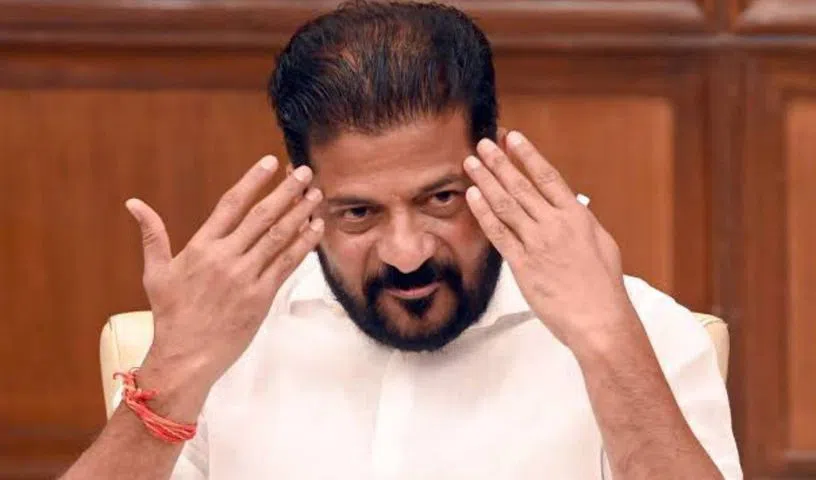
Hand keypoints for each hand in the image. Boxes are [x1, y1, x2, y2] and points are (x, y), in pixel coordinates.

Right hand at [125, 155, 323, 395]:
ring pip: (279, 237)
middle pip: (262, 215)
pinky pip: (287, 264)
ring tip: (315, 195)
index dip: (253, 180)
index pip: (231, 204)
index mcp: (201, 247)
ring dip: (300, 213)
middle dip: (286, 191)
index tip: (270, 163)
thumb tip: (134, 203)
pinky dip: (304, 244)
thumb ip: (152, 235)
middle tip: (305, 171)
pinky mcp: (262, 297)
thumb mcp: (156, 273)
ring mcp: (246, 277)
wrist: (186, 357)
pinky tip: (315, 228)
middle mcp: (226, 258)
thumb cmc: (170, 315)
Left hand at [463, 131, 635, 353]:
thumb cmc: (603, 286)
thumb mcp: (601, 244)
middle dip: (499, 161)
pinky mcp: (522, 264)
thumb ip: (581, 222)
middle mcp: (555, 225)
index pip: (548, 176)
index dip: (527, 155)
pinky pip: (498, 233)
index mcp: (576, 217)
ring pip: (506, 204)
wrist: (598, 319)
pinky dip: (484, 212)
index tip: (512, 137)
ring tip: (471, 163)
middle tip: (482, 143)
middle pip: (521, 185)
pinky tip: (472, 197)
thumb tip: (570, 207)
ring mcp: (537, 243)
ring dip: (486, 181)